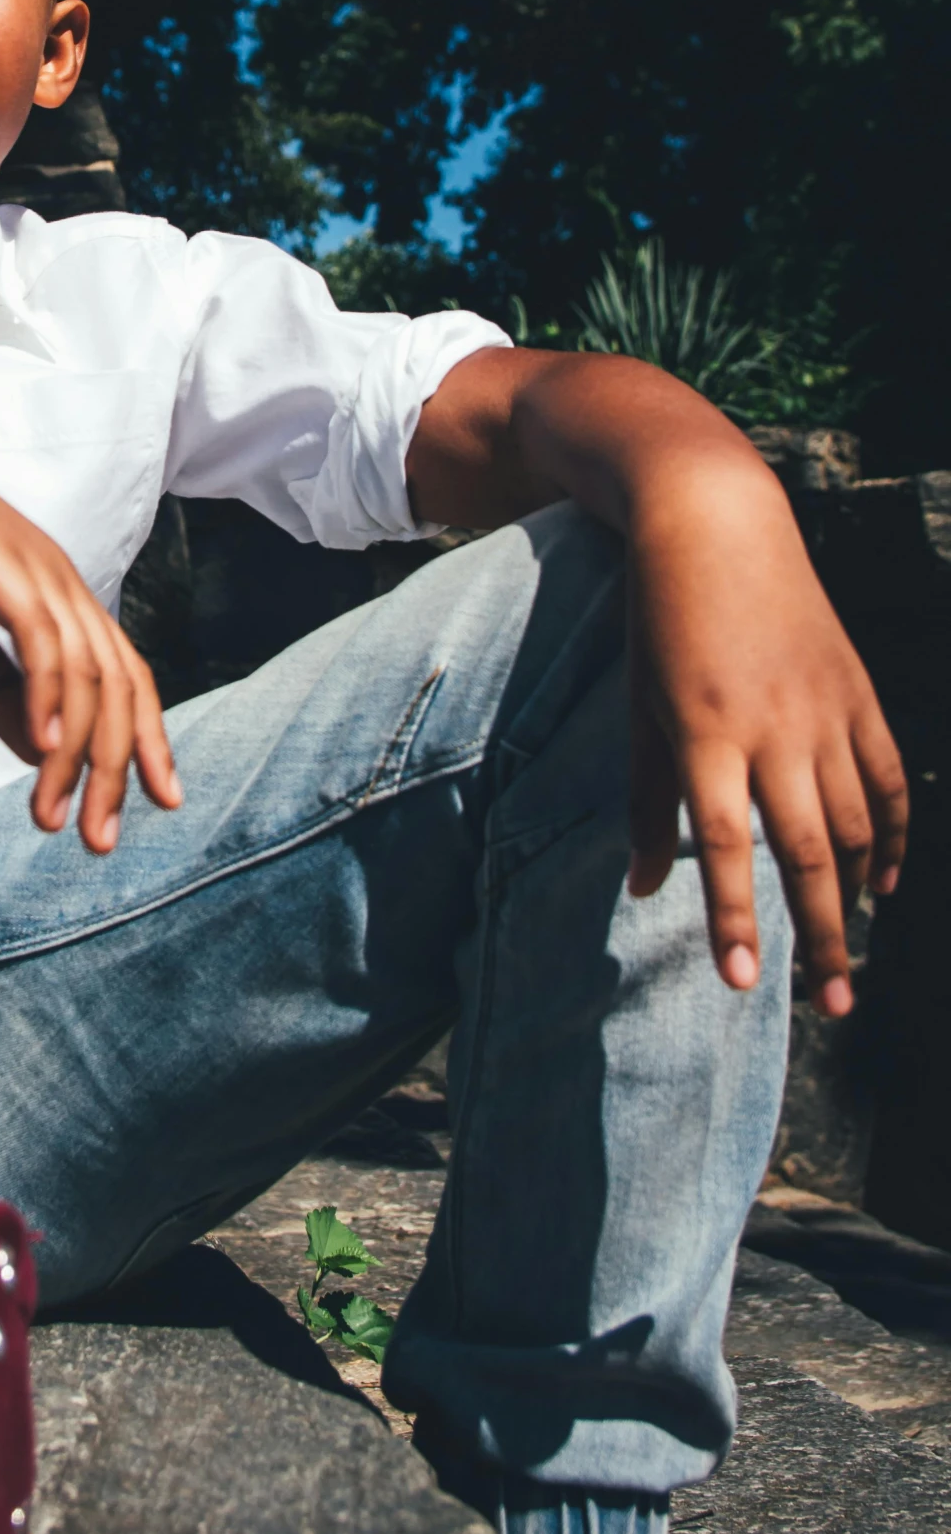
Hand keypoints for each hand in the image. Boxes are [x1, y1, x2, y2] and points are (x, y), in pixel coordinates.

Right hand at [0, 384, 181, 853]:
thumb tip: (37, 752)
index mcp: (56, 595)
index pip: (123, 676)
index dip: (145, 740)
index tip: (152, 804)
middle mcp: (61, 581)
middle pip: (116, 687)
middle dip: (118, 771)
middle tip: (101, 842)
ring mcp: (33, 567)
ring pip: (85, 674)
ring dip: (78, 755)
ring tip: (58, 819)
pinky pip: (39, 637)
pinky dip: (48, 697)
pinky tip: (43, 751)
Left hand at [626, 467, 907, 1014]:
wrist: (718, 526)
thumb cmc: (662, 625)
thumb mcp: (640, 709)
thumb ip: (647, 803)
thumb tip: (643, 889)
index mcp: (706, 732)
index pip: (729, 846)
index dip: (736, 919)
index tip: (741, 984)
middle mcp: (773, 728)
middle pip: (807, 851)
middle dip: (819, 936)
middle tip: (829, 1007)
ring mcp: (825, 709)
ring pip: (855, 823)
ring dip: (855, 897)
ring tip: (848, 959)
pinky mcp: (858, 691)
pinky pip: (888, 778)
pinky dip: (893, 835)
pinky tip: (883, 883)